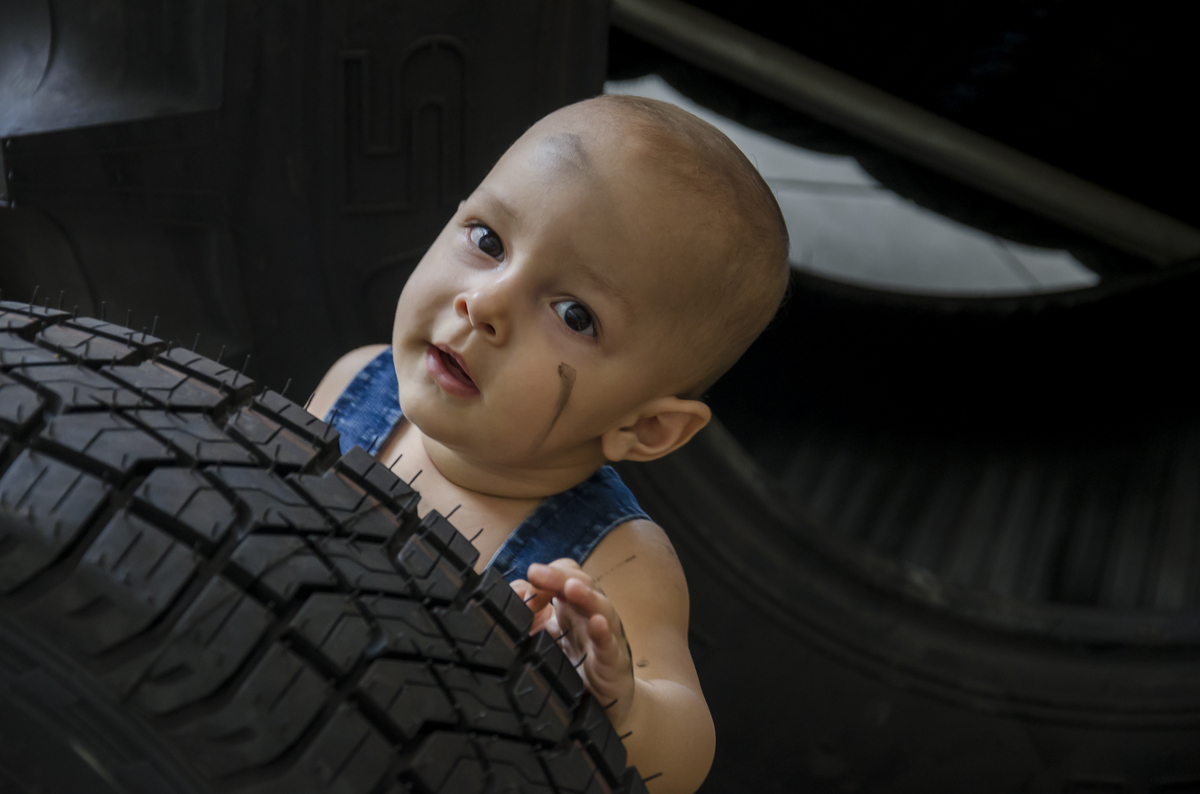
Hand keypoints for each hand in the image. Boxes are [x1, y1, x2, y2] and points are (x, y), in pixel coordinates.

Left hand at [510, 559, 635, 727]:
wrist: (604, 707)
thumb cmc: (572, 668)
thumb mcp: (543, 639)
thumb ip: (526, 617)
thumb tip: (514, 594)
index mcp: (572, 608)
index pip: (564, 576)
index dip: (546, 576)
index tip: (526, 583)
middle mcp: (590, 616)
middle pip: (580, 584)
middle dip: (559, 576)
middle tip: (535, 572)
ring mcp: (604, 637)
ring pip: (600, 608)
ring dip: (586, 595)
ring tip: (571, 587)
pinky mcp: (612, 662)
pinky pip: (609, 645)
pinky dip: (603, 633)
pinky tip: (597, 623)